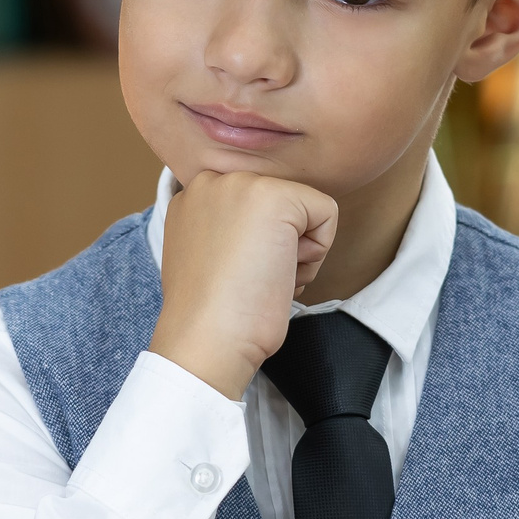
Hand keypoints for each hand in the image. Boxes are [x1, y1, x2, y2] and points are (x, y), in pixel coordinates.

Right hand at [149, 171, 337, 398]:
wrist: (208, 338)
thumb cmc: (212, 315)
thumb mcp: (208, 258)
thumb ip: (228, 232)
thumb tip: (269, 234)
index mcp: (193, 197)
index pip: (254, 209)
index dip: (258, 247)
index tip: (233, 276)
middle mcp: (212, 181)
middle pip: (280, 206)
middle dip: (279, 246)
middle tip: (250, 278)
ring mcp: (242, 184)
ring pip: (303, 210)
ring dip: (296, 252)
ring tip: (261, 278)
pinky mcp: (275, 196)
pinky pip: (326, 213)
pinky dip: (317, 252)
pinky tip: (282, 273)